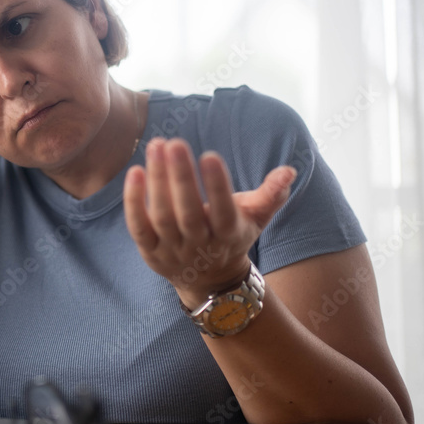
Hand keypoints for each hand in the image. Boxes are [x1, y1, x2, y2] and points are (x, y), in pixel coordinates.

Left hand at [122, 137, 296, 307]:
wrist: (210, 281)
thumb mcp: (256, 217)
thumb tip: (289, 170)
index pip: (224, 211)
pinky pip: (138, 227)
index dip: (218, 186)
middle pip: (188, 213)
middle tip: (174, 142)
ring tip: (156, 146)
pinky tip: (135, 172)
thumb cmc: (232, 236)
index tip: (210, 155)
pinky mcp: (150, 252)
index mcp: (228, 234)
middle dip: (181, 178)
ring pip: (162, 217)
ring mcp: (172, 250)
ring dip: (157, 181)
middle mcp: (200, 245)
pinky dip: (133, 202)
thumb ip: (271, 194)